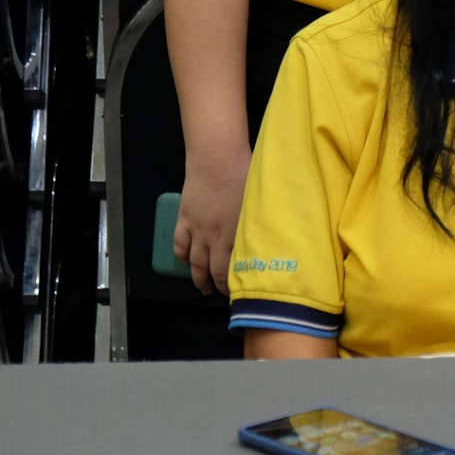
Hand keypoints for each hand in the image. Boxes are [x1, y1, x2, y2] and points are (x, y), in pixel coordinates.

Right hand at [174, 150, 249, 294]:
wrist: (217, 160)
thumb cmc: (247, 176)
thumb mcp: (262, 202)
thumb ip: (263, 223)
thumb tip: (275, 238)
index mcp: (236, 235)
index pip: (232, 269)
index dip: (233, 283)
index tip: (241, 291)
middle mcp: (214, 238)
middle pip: (211, 270)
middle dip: (215, 285)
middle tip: (220, 294)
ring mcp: (197, 229)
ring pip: (193, 261)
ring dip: (197, 277)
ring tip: (202, 287)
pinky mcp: (184, 219)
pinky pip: (179, 244)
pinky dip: (182, 256)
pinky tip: (186, 261)